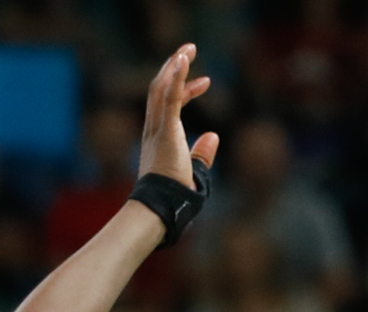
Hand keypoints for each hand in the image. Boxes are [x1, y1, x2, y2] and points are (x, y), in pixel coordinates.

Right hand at [140, 45, 218, 186]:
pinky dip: (176, 77)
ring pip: (161, 88)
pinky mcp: (165, 131)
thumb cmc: (175, 197)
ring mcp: (157, 129)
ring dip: (174, 66)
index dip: (185, 90)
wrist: (162, 208)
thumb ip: (202, 154)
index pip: (169, 106)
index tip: (205, 82)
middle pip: (160, 90)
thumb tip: (214, 136)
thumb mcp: (194, 173)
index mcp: (159, 139)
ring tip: (188, 49)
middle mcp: (154, 130)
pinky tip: (183, 59)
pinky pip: (169, 97)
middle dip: (174, 68)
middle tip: (188, 51)